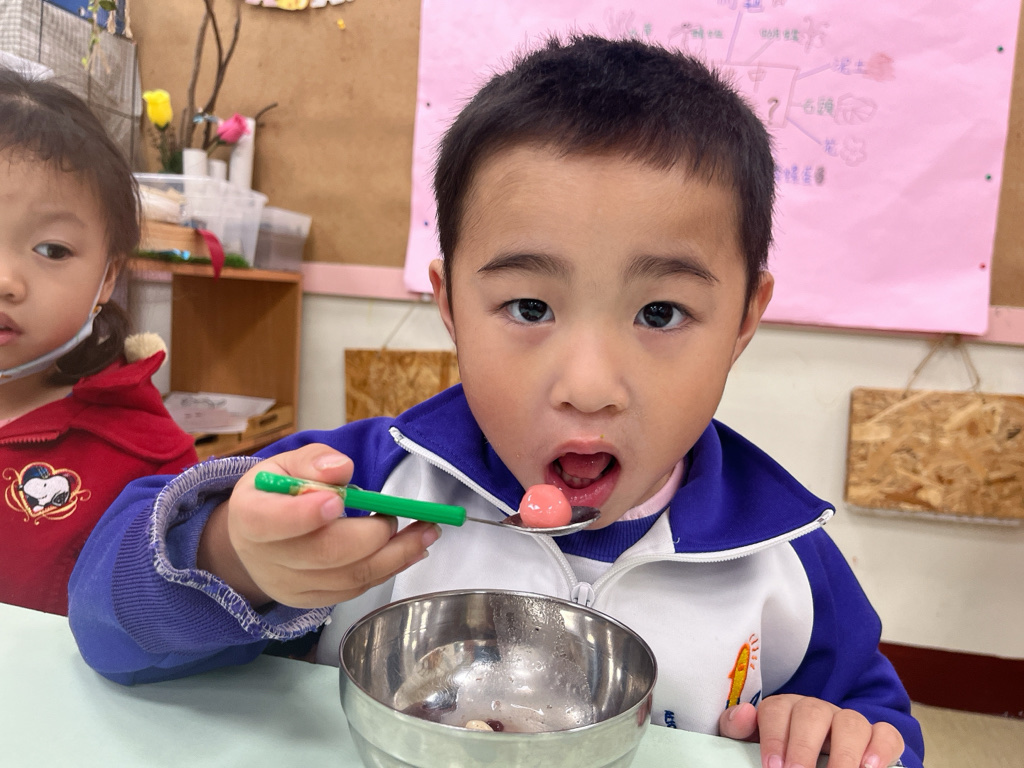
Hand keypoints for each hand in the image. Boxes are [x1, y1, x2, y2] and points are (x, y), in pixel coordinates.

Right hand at [197, 443, 440, 608]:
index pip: (273, 522)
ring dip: (396, 555)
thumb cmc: (275, 494)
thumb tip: (339, 469)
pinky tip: (409, 550)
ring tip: (427, 533)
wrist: (256, 540)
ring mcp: (290, 585)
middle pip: (325, 553)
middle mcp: (267, 558)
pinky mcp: (312, 601)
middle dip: (373, 534)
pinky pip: (355, 589)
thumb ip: (312, 462)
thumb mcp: (285, 465)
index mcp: (250, 517)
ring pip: (349, 577)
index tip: (339, 500)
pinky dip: (387, 569)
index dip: (305, 515)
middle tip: (399, 514)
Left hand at [718, 695, 904, 767]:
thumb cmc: (781, 753)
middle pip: (813, 713)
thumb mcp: (754, 742)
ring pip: (851, 722)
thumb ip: (740, 729)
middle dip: (805, 747)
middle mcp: (817, 710)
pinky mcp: (877, 737)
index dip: (774, 738)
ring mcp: (849, 722)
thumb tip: (743, 714)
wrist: (807, 761)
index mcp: (785, 709)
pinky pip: (885, 734)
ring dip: (844, 753)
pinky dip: (881, 749)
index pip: (776, 710)